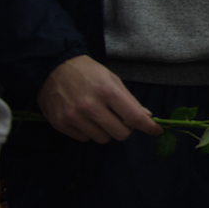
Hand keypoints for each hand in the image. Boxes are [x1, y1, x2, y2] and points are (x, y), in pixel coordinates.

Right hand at [37, 55, 161, 142]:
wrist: (52, 68)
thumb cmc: (87, 72)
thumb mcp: (112, 79)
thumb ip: (130, 100)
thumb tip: (146, 116)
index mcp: (107, 91)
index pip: (134, 117)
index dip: (149, 127)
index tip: (156, 130)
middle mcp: (90, 106)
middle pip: (121, 134)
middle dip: (124, 127)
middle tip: (119, 117)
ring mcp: (74, 117)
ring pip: (103, 139)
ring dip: (106, 131)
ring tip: (99, 116)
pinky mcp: (61, 124)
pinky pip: (85, 139)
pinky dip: (89, 132)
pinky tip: (84, 118)